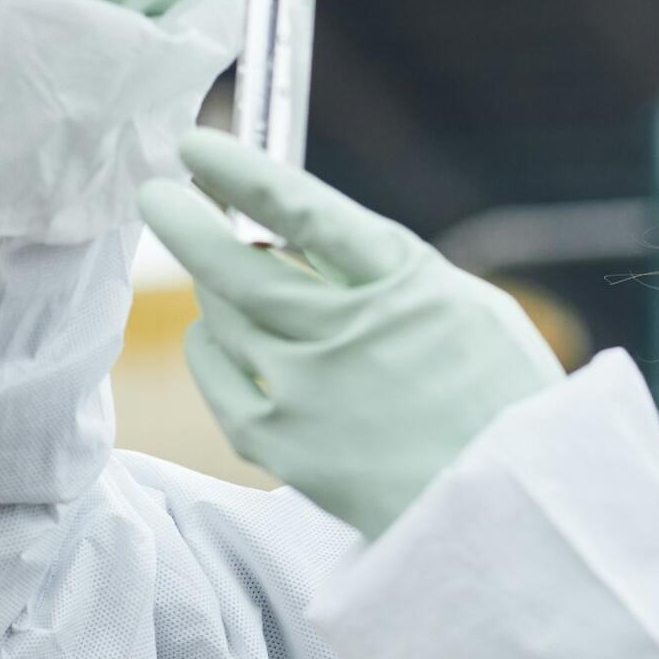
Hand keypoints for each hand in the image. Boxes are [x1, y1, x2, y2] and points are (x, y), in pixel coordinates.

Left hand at [138, 131, 564, 539]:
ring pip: (222, 313)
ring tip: (228, 281)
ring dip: (217, 286)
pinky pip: (214, 370)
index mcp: (404, 284)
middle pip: (235, 262)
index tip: (195, 145)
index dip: (241, 171)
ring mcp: (304, 390)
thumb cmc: (497, 401)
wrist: (501, 514)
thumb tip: (296, 232)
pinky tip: (223, 335)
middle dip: (185, 221)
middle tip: (157, 196)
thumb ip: (385, 269)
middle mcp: (345, 331)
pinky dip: (211, 343)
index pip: (305, 210)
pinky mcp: (277, 441)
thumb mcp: (466, 309)